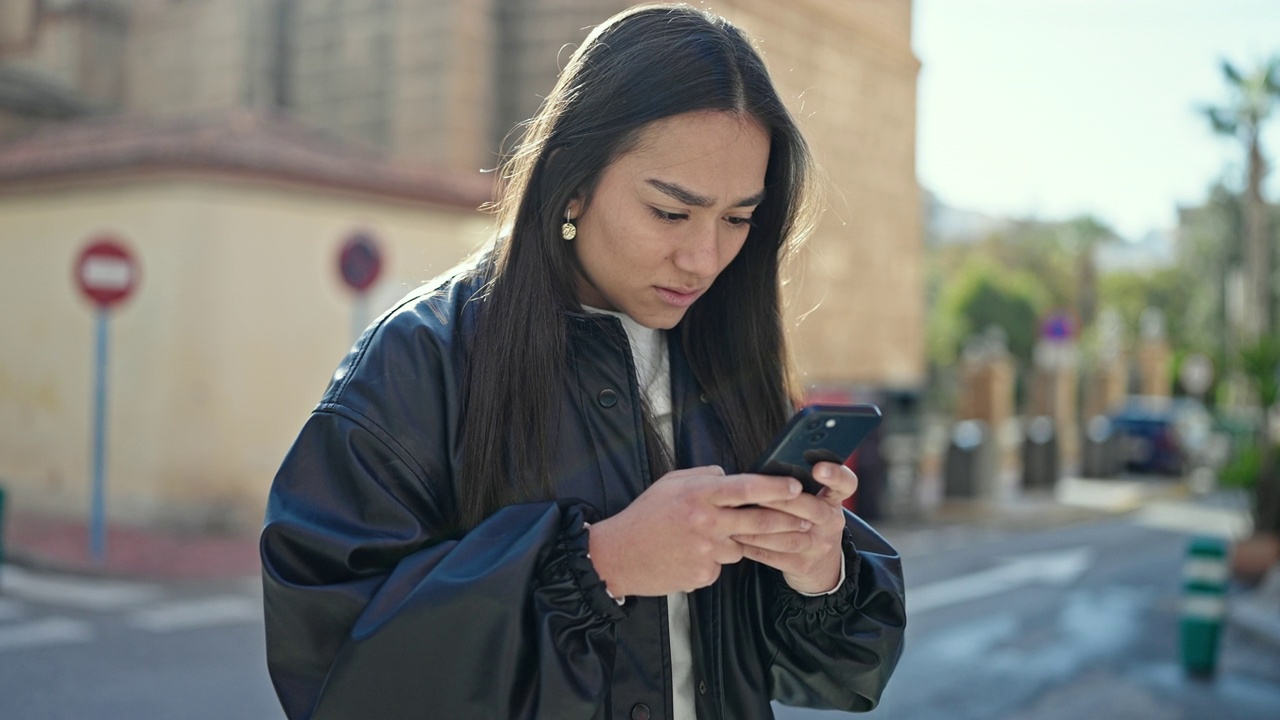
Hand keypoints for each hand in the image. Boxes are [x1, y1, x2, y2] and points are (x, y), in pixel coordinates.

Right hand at [586, 466, 810, 596]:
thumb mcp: (671, 483)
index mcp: (698, 494)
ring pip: (741, 545)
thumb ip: (704, 476)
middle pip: (758, 522)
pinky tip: (691, 555)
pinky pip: (722, 565)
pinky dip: (714, 559)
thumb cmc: (645, 515)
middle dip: (787, 521)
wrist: (619, 556)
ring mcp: (706, 551)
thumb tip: (731, 476)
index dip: (774, 487)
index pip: (745, 488)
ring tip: (708, 537)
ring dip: (736, 541)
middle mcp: (706, 522)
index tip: (795, 486)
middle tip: (806, 519)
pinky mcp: (704, 575)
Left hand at [732, 462, 856, 593]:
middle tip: (755, 493)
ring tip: (735, 516)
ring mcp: (818, 546)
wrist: (823, 569)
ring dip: (757, 526)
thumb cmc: (809, 524)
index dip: (835, 474)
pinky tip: (734, 536)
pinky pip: (772, 555)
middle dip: (781, 500)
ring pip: (787, 536)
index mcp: (833, 500)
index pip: (845, 484)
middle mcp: (830, 522)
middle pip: (811, 508)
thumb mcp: (816, 503)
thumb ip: (796, 487)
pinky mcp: (801, 565)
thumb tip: (761, 469)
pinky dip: (750, 545)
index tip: (818, 468)